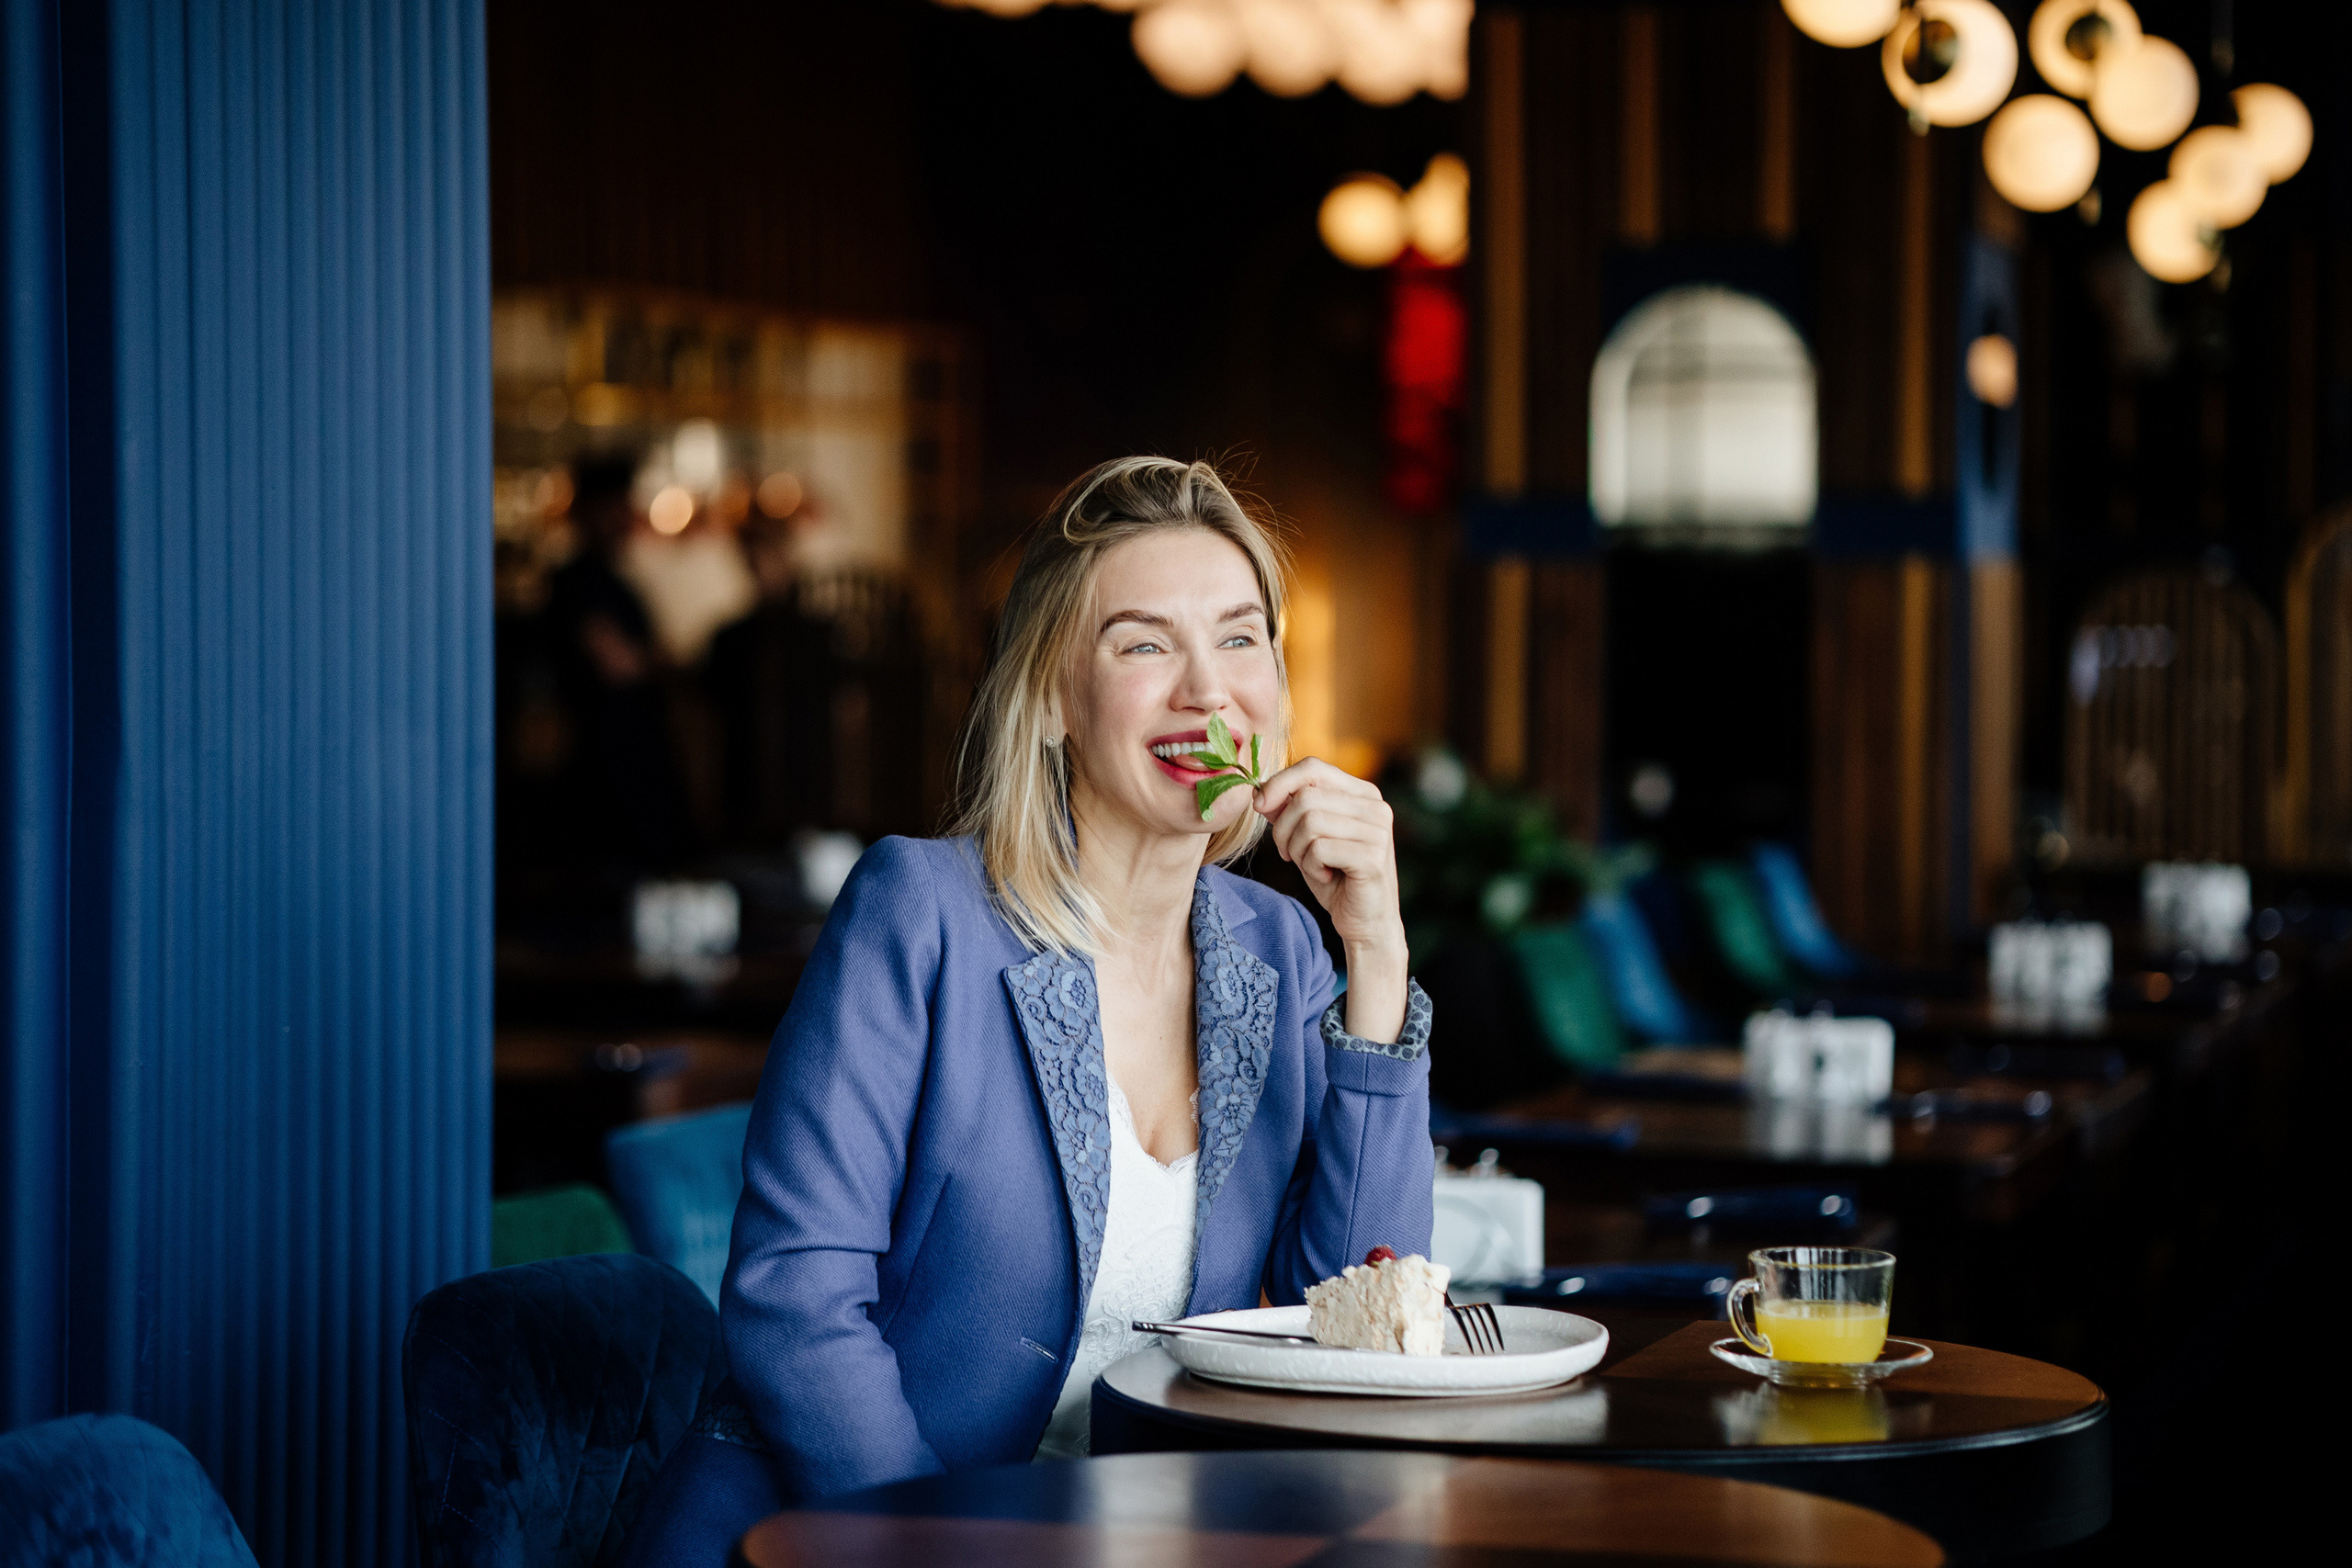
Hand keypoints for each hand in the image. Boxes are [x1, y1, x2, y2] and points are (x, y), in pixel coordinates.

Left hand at [1255, 758, 1408, 1042]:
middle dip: (1283, 828)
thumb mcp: (1306, 836)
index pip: (1313, 767)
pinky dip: (1310, 865)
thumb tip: (1259, 790)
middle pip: (1305, 797)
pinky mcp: (1372, 857)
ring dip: (1297, 849)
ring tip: (1310, 864)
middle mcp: (1375, 806)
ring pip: (1309, 821)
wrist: (1364, 922)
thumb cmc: (1335, 876)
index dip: (1279, 783)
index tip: (1259, 806)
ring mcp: (1377, 830)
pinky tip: (1325, 876)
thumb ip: (1288, 809)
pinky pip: (1319, 848)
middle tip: (1287, 852)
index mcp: (1363, 793)